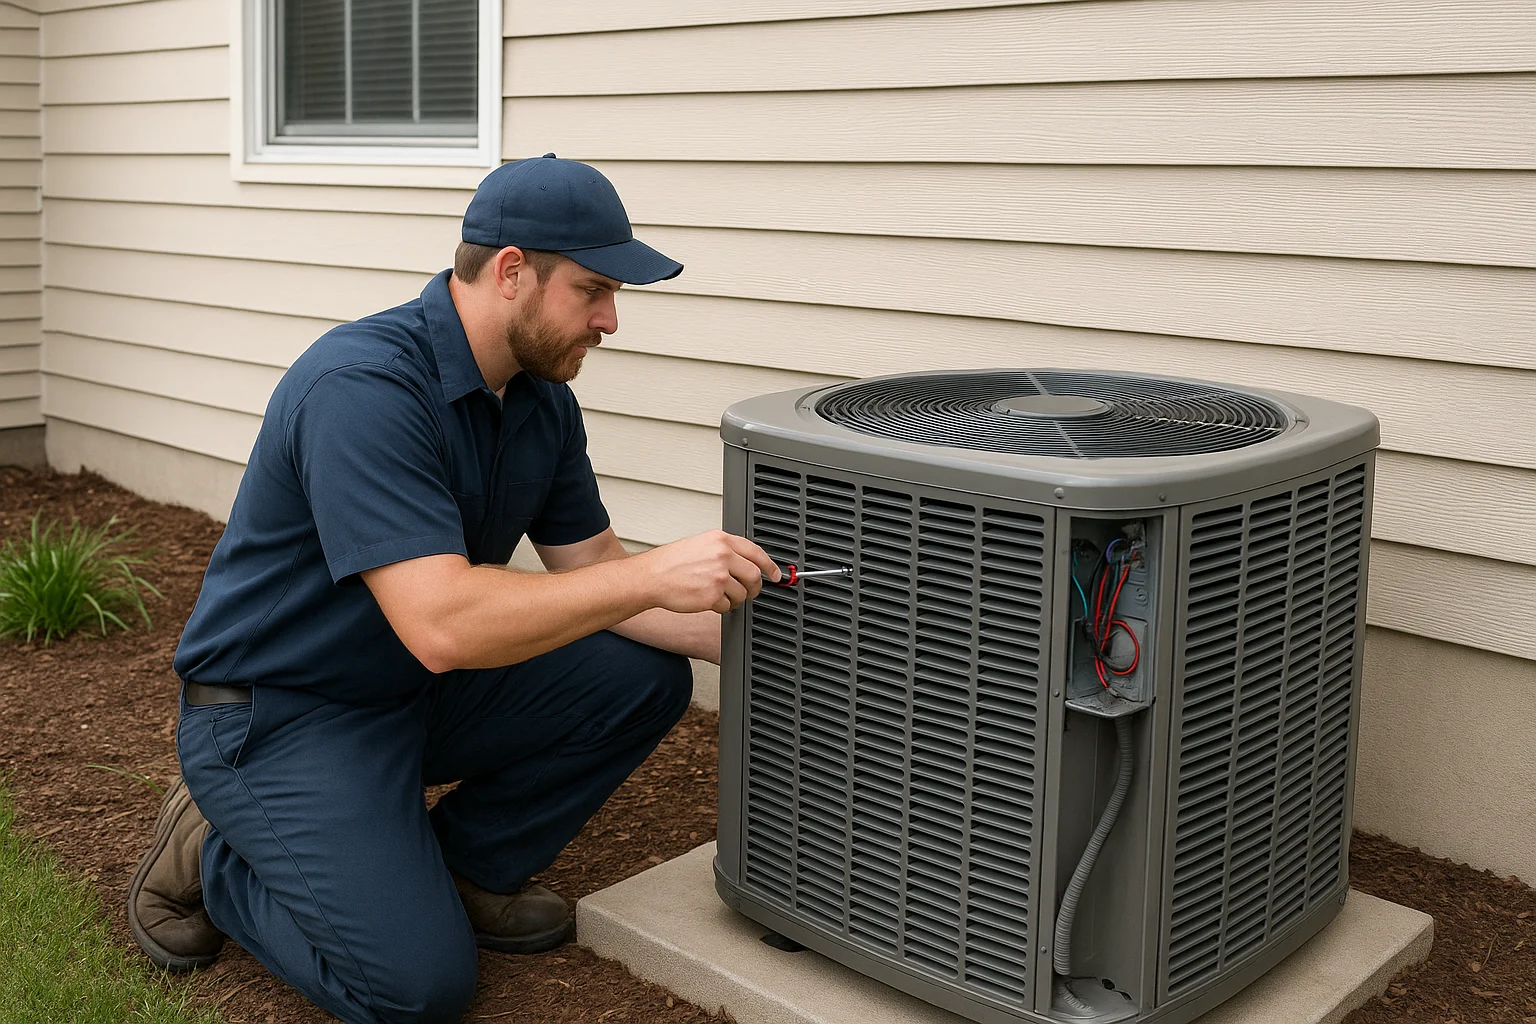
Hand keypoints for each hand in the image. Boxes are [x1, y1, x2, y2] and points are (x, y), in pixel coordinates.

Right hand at [634, 530, 780, 613]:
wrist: (651, 577)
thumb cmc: (671, 562)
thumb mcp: (701, 544)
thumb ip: (725, 550)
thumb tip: (746, 562)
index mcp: (721, 540)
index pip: (757, 552)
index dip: (770, 566)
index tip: (775, 574)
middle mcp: (722, 556)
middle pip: (755, 575)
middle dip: (754, 587)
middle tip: (748, 591)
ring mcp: (718, 577)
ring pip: (742, 594)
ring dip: (735, 599)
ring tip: (719, 595)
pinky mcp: (712, 596)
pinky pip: (727, 606)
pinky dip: (720, 607)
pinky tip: (707, 599)